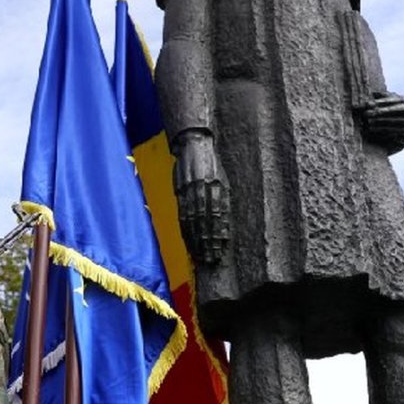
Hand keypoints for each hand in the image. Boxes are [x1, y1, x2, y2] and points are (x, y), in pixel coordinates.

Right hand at [172, 131, 228, 264]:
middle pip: (205, 220)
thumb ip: (223, 198)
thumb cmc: (212, 163)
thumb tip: (223, 223)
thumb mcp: (223, 178)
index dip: (219, 233)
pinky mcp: (179, 191)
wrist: (193, 144)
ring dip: (197, 239)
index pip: (219, 214)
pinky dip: (186, 229)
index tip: (221, 249)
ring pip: (193, 219)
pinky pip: (182, 213)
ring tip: (201, 255)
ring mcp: (189, 190)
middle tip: (211, 258)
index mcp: (218, 184)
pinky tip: (189, 241)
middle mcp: (203, 188)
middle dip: (208, 241)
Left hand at [359, 93, 403, 153]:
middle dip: (384, 111)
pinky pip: (401, 135)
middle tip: (367, 114)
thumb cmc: (390, 116)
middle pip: (402, 109)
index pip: (400, 99)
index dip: (384, 101)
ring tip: (369, 124)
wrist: (395, 137)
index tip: (369, 104)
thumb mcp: (386, 105)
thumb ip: (381, 98)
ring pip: (401, 122)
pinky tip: (375, 133)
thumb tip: (374, 93)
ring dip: (383, 123)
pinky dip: (387, 133)